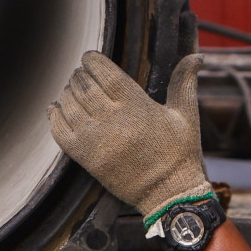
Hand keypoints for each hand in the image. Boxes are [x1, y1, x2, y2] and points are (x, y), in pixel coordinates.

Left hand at [48, 51, 212, 227]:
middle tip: (82, 74)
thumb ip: (184, 82)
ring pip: (68, 105)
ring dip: (68, 93)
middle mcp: (112, 121)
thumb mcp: (186, 116)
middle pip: (83, 86)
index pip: (103, 72)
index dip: (92, 60)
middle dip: (80, 75)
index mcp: (136, 106)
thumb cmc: (179, 154)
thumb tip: (197, 56)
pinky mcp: (86, 159)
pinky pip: (59, 131)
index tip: (90, 58)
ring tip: (73, 90)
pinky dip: (54, 116)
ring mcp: (96, 141)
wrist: (169, 195)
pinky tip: (57, 108)